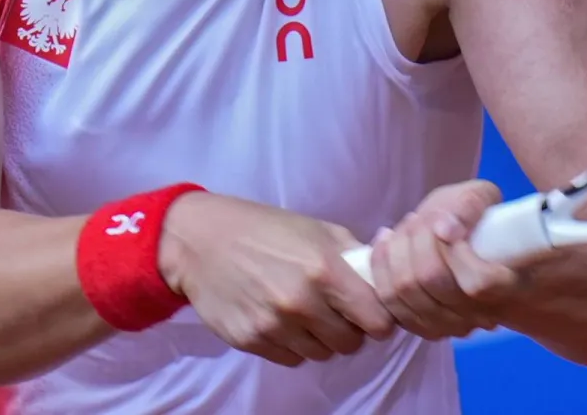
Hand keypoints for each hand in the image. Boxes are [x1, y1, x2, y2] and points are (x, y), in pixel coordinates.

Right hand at [158, 193, 396, 366]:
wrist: (201, 241)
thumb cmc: (264, 228)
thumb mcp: (316, 228)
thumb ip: (354, 254)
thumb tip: (385, 273)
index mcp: (325, 270)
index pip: (376, 320)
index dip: (379, 319)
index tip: (373, 314)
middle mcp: (302, 302)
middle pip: (351, 343)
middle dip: (350, 329)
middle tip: (336, 311)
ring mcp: (275, 325)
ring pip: (322, 354)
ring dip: (321, 338)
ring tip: (306, 314)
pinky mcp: (252, 341)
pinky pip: (292, 359)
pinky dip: (294, 345)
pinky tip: (282, 320)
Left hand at [367, 179, 520, 340]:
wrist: (476, 253)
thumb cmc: (481, 222)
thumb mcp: (483, 199)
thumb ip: (471, 207)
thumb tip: (445, 229)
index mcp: (508, 284)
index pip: (478, 282)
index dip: (453, 250)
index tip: (443, 222)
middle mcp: (482, 313)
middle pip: (432, 281)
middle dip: (415, 241)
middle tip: (417, 219)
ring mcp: (452, 326)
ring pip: (406, 294)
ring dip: (394, 253)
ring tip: (400, 230)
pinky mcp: (424, 328)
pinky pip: (390, 309)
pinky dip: (380, 275)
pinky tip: (384, 247)